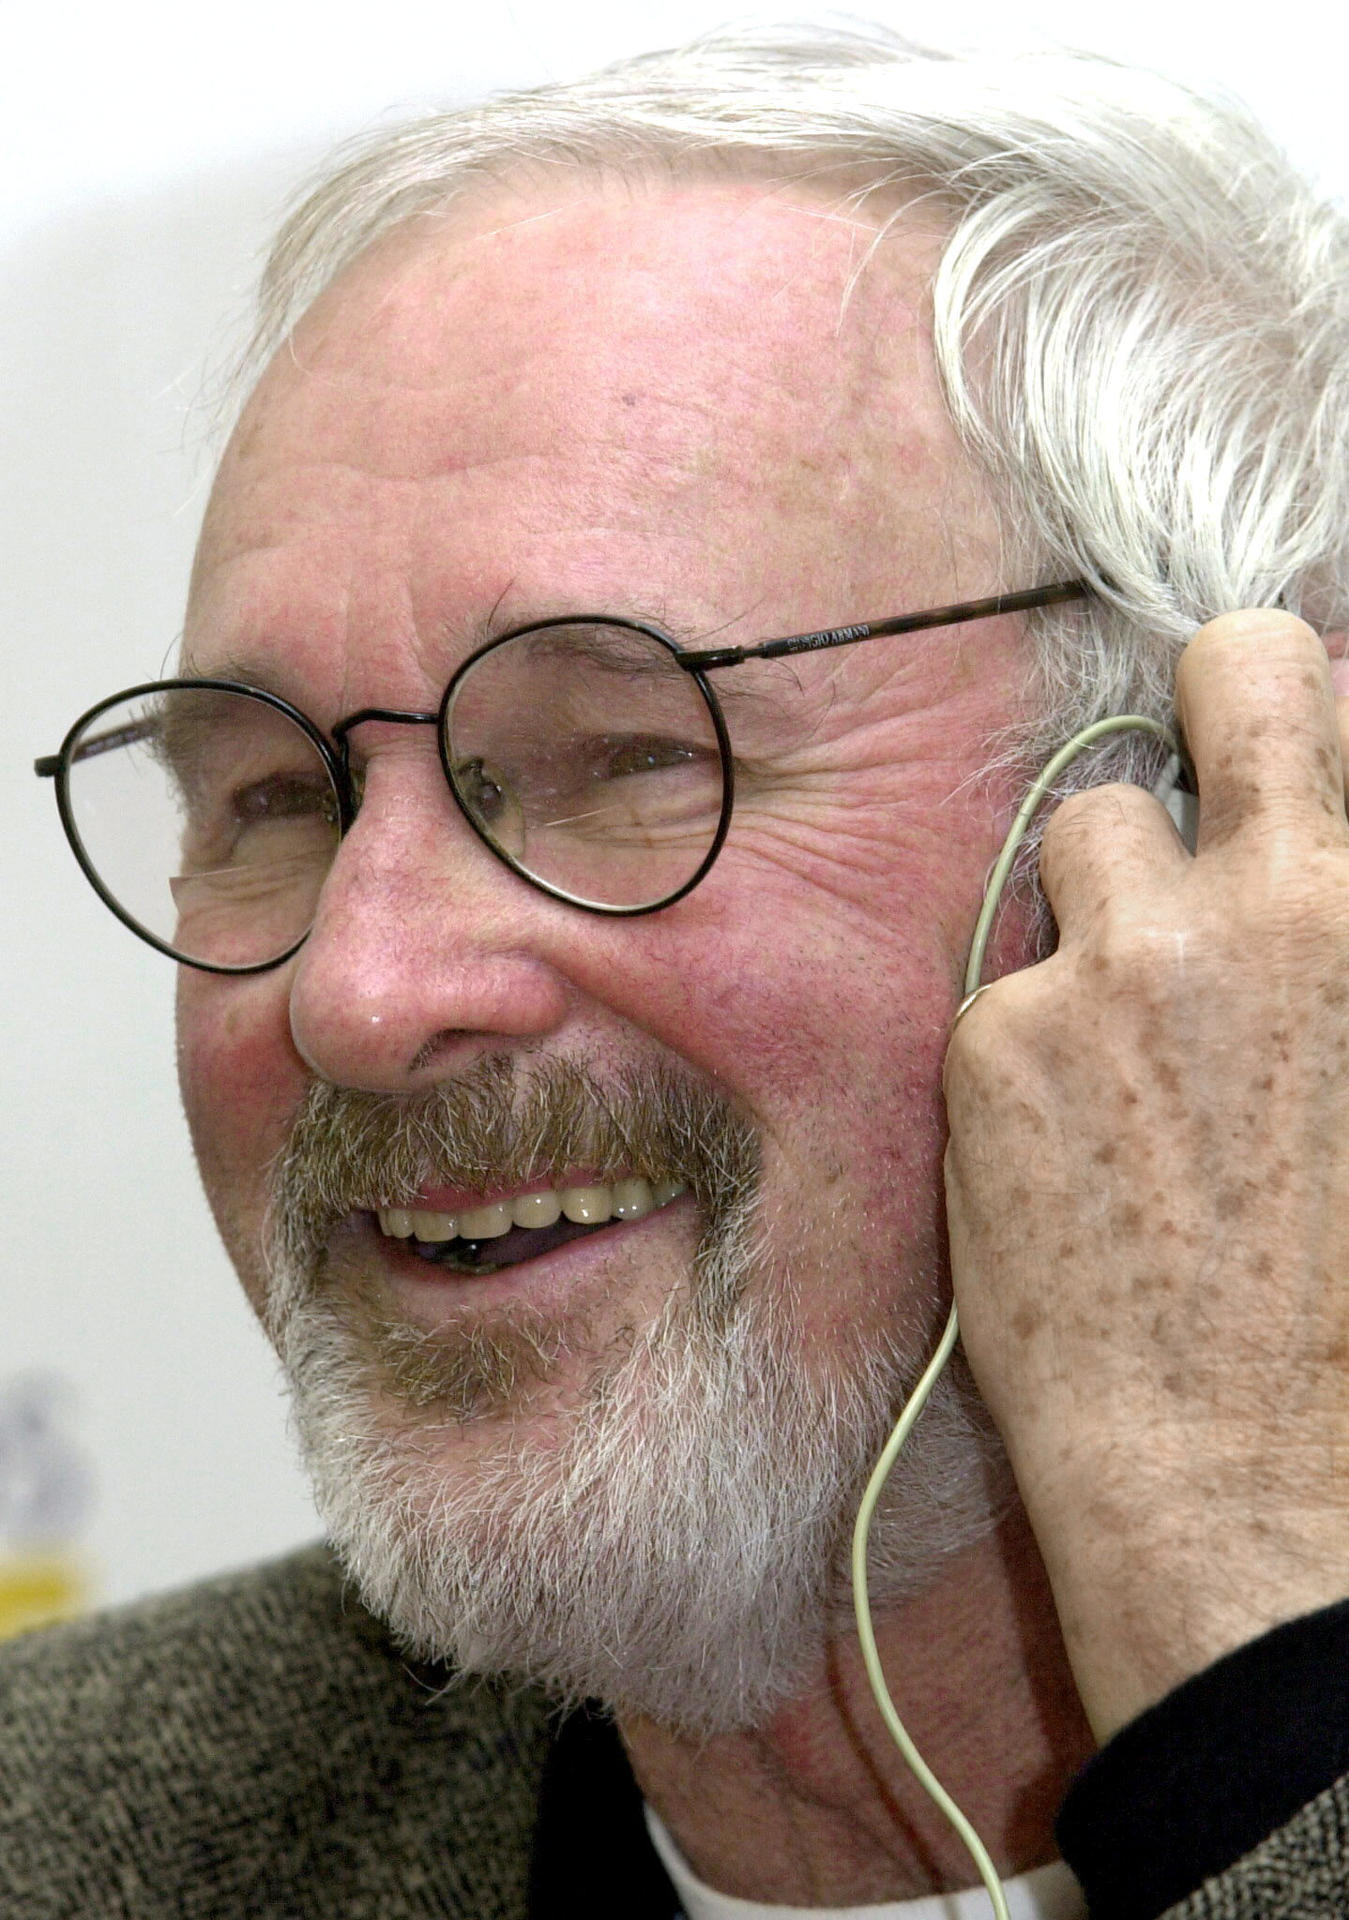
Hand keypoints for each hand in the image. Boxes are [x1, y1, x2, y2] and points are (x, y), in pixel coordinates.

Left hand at [943, 609, 1348, 1740]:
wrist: (1248, 1466)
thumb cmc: (1346, 1295)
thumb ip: (1331, 935)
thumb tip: (1307, 857)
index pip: (1289, 678)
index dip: (1274, 702)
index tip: (1267, 742)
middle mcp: (1257, 901)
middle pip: (1214, 681)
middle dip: (1211, 711)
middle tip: (1207, 794)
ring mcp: (1111, 960)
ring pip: (1087, 832)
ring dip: (1112, 898)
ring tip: (1138, 1025)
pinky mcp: (996, 1039)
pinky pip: (1012, 973)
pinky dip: (1039, 1027)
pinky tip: (1077, 1131)